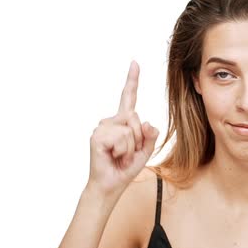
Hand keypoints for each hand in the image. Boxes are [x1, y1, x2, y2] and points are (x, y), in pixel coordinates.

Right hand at [87, 60, 159, 197]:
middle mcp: (111, 121)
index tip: (135, 63)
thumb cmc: (125, 168)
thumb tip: (148, 122)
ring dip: (132, 148)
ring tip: (121, 156)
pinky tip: (114, 156)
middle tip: (128, 154)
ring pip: (130, 130)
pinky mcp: (98, 136)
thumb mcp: (146, 151)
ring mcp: (102, 127)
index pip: (128, 97)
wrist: (111, 185)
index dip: (132, 80)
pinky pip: (123, 138)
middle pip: (136, 118)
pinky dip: (124, 151)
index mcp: (123, 122)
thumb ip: (150, 135)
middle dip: (139, 139)